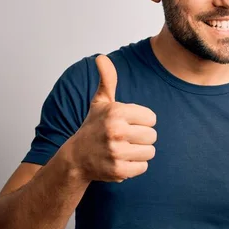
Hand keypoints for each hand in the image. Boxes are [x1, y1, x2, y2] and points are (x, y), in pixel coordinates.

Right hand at [65, 54, 156, 182]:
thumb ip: (107, 79)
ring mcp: (117, 152)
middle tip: (125, 138)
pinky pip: (143, 167)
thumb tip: (101, 57)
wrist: (76, 158)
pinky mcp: (119, 171)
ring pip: (150, 152)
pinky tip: (122, 160)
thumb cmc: (93, 127)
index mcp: (116, 112)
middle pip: (152, 135)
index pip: (151, 118)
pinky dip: (135, 166)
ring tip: (124, 149)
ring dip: (140, 152)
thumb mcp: (100, 102)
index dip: (142, 121)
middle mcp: (116, 131)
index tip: (127, 123)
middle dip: (142, 137)